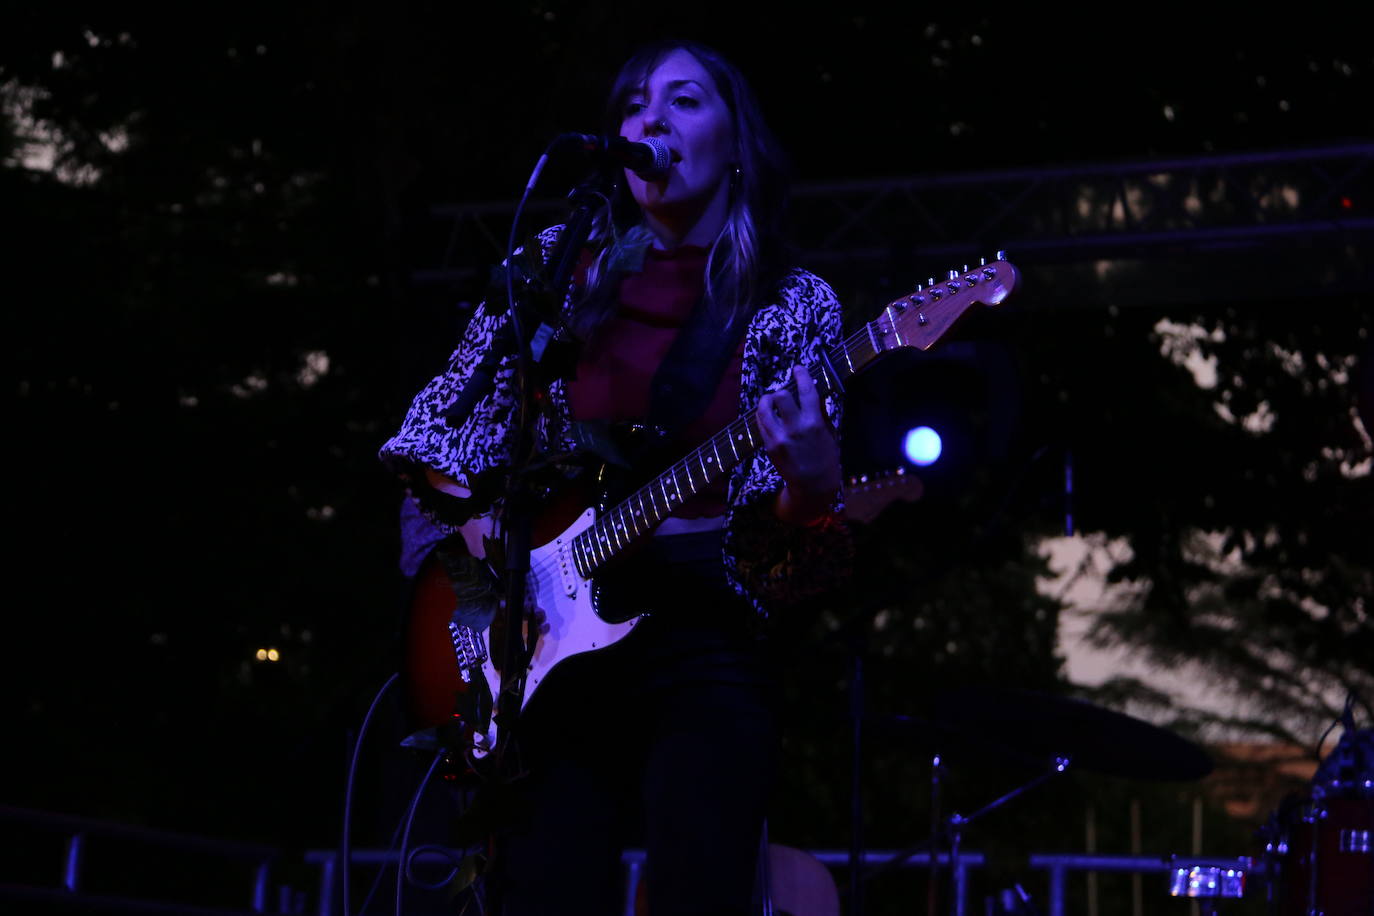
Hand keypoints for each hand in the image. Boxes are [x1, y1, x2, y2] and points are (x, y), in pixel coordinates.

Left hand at [756, 366, 841, 523]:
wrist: (813, 485)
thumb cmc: (826, 457)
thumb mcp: (829, 432)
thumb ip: (820, 411)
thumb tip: (813, 390)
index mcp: (814, 423)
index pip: (806, 391)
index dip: (801, 375)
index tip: (798, 368)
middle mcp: (795, 428)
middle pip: (780, 396)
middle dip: (781, 391)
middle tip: (783, 394)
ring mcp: (779, 438)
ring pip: (764, 408)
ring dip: (767, 400)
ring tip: (771, 402)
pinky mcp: (768, 446)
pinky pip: (760, 423)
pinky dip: (763, 415)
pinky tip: (768, 416)